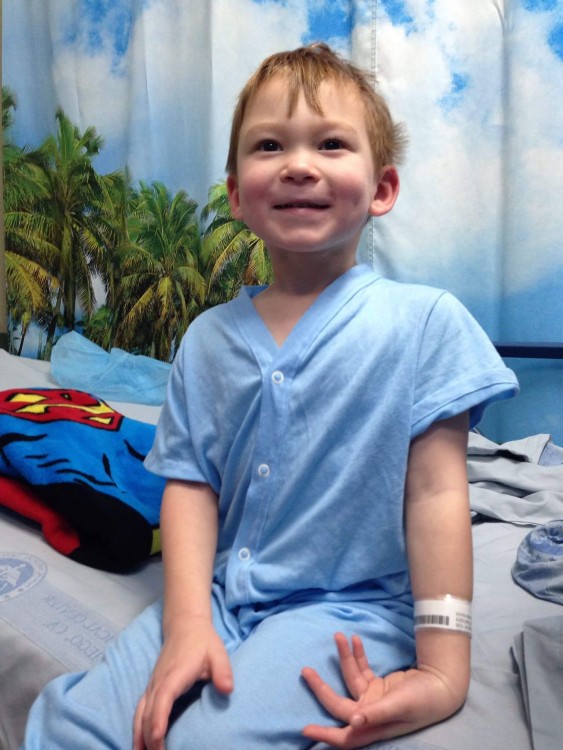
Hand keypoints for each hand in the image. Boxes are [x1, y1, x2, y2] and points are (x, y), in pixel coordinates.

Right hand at [133, 617, 232, 749]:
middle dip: (149, 737)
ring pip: (140, 713)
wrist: (185, 625)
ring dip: (139, 735)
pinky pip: (140, 709)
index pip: (163, 699)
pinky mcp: (152, 687)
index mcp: (175, 675)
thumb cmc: (203, 641)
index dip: (158, 719)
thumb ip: (223, 671)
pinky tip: (139, 742)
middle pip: (148, 712)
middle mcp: (159, 681)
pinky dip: (137, 727)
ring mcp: (153, 684)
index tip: (157, 738)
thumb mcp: (218, 653)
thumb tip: (227, 690)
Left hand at [301, 632, 466, 748]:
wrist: (442, 685)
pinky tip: (353, 640)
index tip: (305, 728)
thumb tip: (352, 722)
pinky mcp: (378, 686)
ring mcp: (372, 699)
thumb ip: (376, 714)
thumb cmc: (423, 701)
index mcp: (373, 727)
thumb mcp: (401, 706)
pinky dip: (357, 656)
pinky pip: (362, 670)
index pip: (345, 735)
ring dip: (344, 659)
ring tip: (339, 636)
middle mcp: (369, 715)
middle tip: (305, 670)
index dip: (326, 734)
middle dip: (321, 688)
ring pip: (350, 680)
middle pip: (338, 704)